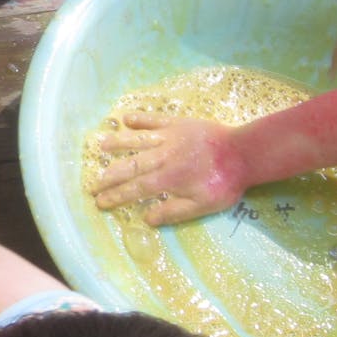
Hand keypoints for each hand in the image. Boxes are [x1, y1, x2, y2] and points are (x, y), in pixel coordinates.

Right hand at [87, 112, 247, 224]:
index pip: (136, 189)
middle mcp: (164, 156)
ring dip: (118, 142)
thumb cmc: (225, 182)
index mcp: (168, 179)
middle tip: (92, 183)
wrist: (245, 153)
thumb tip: (147, 219)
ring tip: (101, 146)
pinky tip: (126, 118)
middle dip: (109, 176)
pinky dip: (140, 118)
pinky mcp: (179, 123)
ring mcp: (170, 137)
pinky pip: (155, 119)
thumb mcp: (203, 206)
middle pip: (130, 165)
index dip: (116, 196)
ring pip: (138, 139)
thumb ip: (173, 212)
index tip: (100, 202)